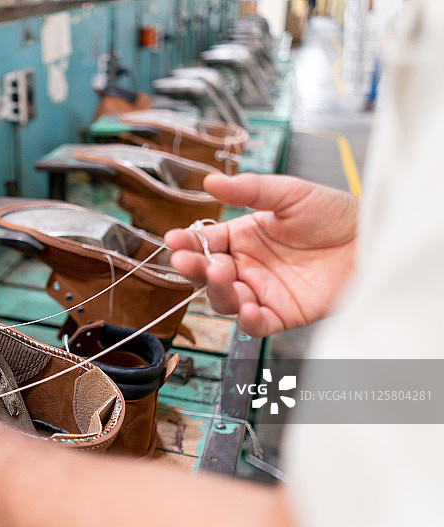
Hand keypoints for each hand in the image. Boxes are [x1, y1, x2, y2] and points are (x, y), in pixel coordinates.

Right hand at [165, 173, 357, 336]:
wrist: (373, 239)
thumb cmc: (335, 214)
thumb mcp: (289, 194)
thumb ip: (250, 190)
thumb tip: (210, 182)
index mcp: (243, 238)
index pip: (205, 243)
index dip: (187, 243)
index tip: (173, 240)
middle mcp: (247, 267)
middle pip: (208, 275)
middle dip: (194, 269)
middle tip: (186, 260)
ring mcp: (263, 292)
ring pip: (226, 301)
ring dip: (218, 291)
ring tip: (222, 276)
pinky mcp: (283, 314)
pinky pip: (257, 325)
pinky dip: (248, 321)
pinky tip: (248, 308)